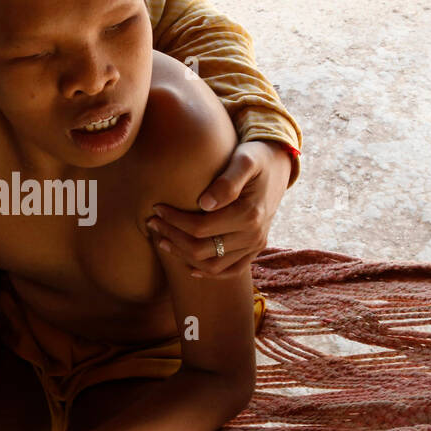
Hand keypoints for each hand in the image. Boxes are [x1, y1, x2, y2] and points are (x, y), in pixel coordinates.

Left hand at [147, 139, 292, 277]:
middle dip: (172, 237)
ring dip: (183, 256)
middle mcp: (253, 236)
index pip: (199, 228)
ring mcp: (255, 246)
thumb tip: (204, 204)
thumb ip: (227, 181)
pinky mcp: (254, 250)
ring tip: (162, 240)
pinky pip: (229, 271)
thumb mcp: (244, 160)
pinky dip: (207, 272)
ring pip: (211, 266)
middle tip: (152, 223)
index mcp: (248, 215)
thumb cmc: (255, 158)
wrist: (278, 166)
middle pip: (201, 249)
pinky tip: (188, 266)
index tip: (156, 209)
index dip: (173, 221)